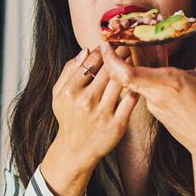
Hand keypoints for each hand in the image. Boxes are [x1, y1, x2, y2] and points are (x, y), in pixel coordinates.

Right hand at [39, 48, 138, 195]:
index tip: (109, 46)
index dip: (102, 51)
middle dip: (119, 54)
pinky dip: (135, 87)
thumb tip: (86, 51)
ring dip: (129, 66)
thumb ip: (68, 70)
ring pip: (120, 81)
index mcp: (70, 92)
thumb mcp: (58, 94)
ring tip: (133, 58)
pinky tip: (137, 79)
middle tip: (126, 46)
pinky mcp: (117, 124)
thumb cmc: (68, 117)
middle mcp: (86, 102)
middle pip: (108, 70)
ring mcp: (102, 114)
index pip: (90, 63)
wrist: (75, 150)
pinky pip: (131, 100)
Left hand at [97, 16, 195, 159]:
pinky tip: (157, 59)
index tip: (106, 42)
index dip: (111, 58)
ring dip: (135, 61)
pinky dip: (146, 72)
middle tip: (118, 35)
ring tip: (141, 42)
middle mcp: (154, 96)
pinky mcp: (156, 110)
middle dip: (118, 54)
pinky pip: (145, 87)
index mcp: (165, 85)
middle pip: (124, 74)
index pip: (126, 73)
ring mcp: (153, 105)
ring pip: (135, 79)